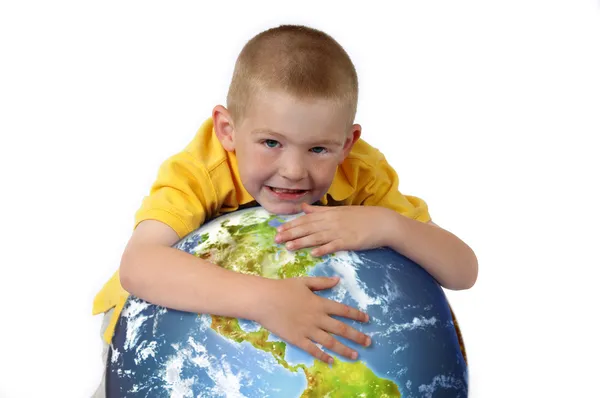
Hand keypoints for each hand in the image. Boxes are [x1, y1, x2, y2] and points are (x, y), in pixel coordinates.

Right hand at [253, 276, 370, 363]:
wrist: (264, 300)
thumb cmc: (282, 288)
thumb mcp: (304, 281)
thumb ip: (322, 282)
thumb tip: (338, 280)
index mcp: (320, 303)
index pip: (343, 310)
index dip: (356, 315)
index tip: (367, 319)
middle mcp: (317, 318)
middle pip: (341, 329)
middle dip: (357, 336)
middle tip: (369, 342)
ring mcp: (308, 330)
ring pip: (330, 342)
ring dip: (344, 349)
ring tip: (355, 355)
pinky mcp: (297, 339)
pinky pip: (313, 349)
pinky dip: (323, 356)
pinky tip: (331, 361)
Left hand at [275, 203, 390, 255]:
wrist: (381, 222)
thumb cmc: (360, 217)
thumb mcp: (338, 211)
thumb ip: (319, 210)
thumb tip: (303, 207)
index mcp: (328, 214)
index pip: (305, 219)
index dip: (291, 225)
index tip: (278, 230)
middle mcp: (331, 222)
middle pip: (308, 228)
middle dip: (291, 233)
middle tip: (276, 240)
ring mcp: (340, 232)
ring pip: (317, 237)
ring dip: (302, 242)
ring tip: (289, 247)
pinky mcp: (349, 241)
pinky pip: (333, 246)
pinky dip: (323, 249)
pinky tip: (313, 253)